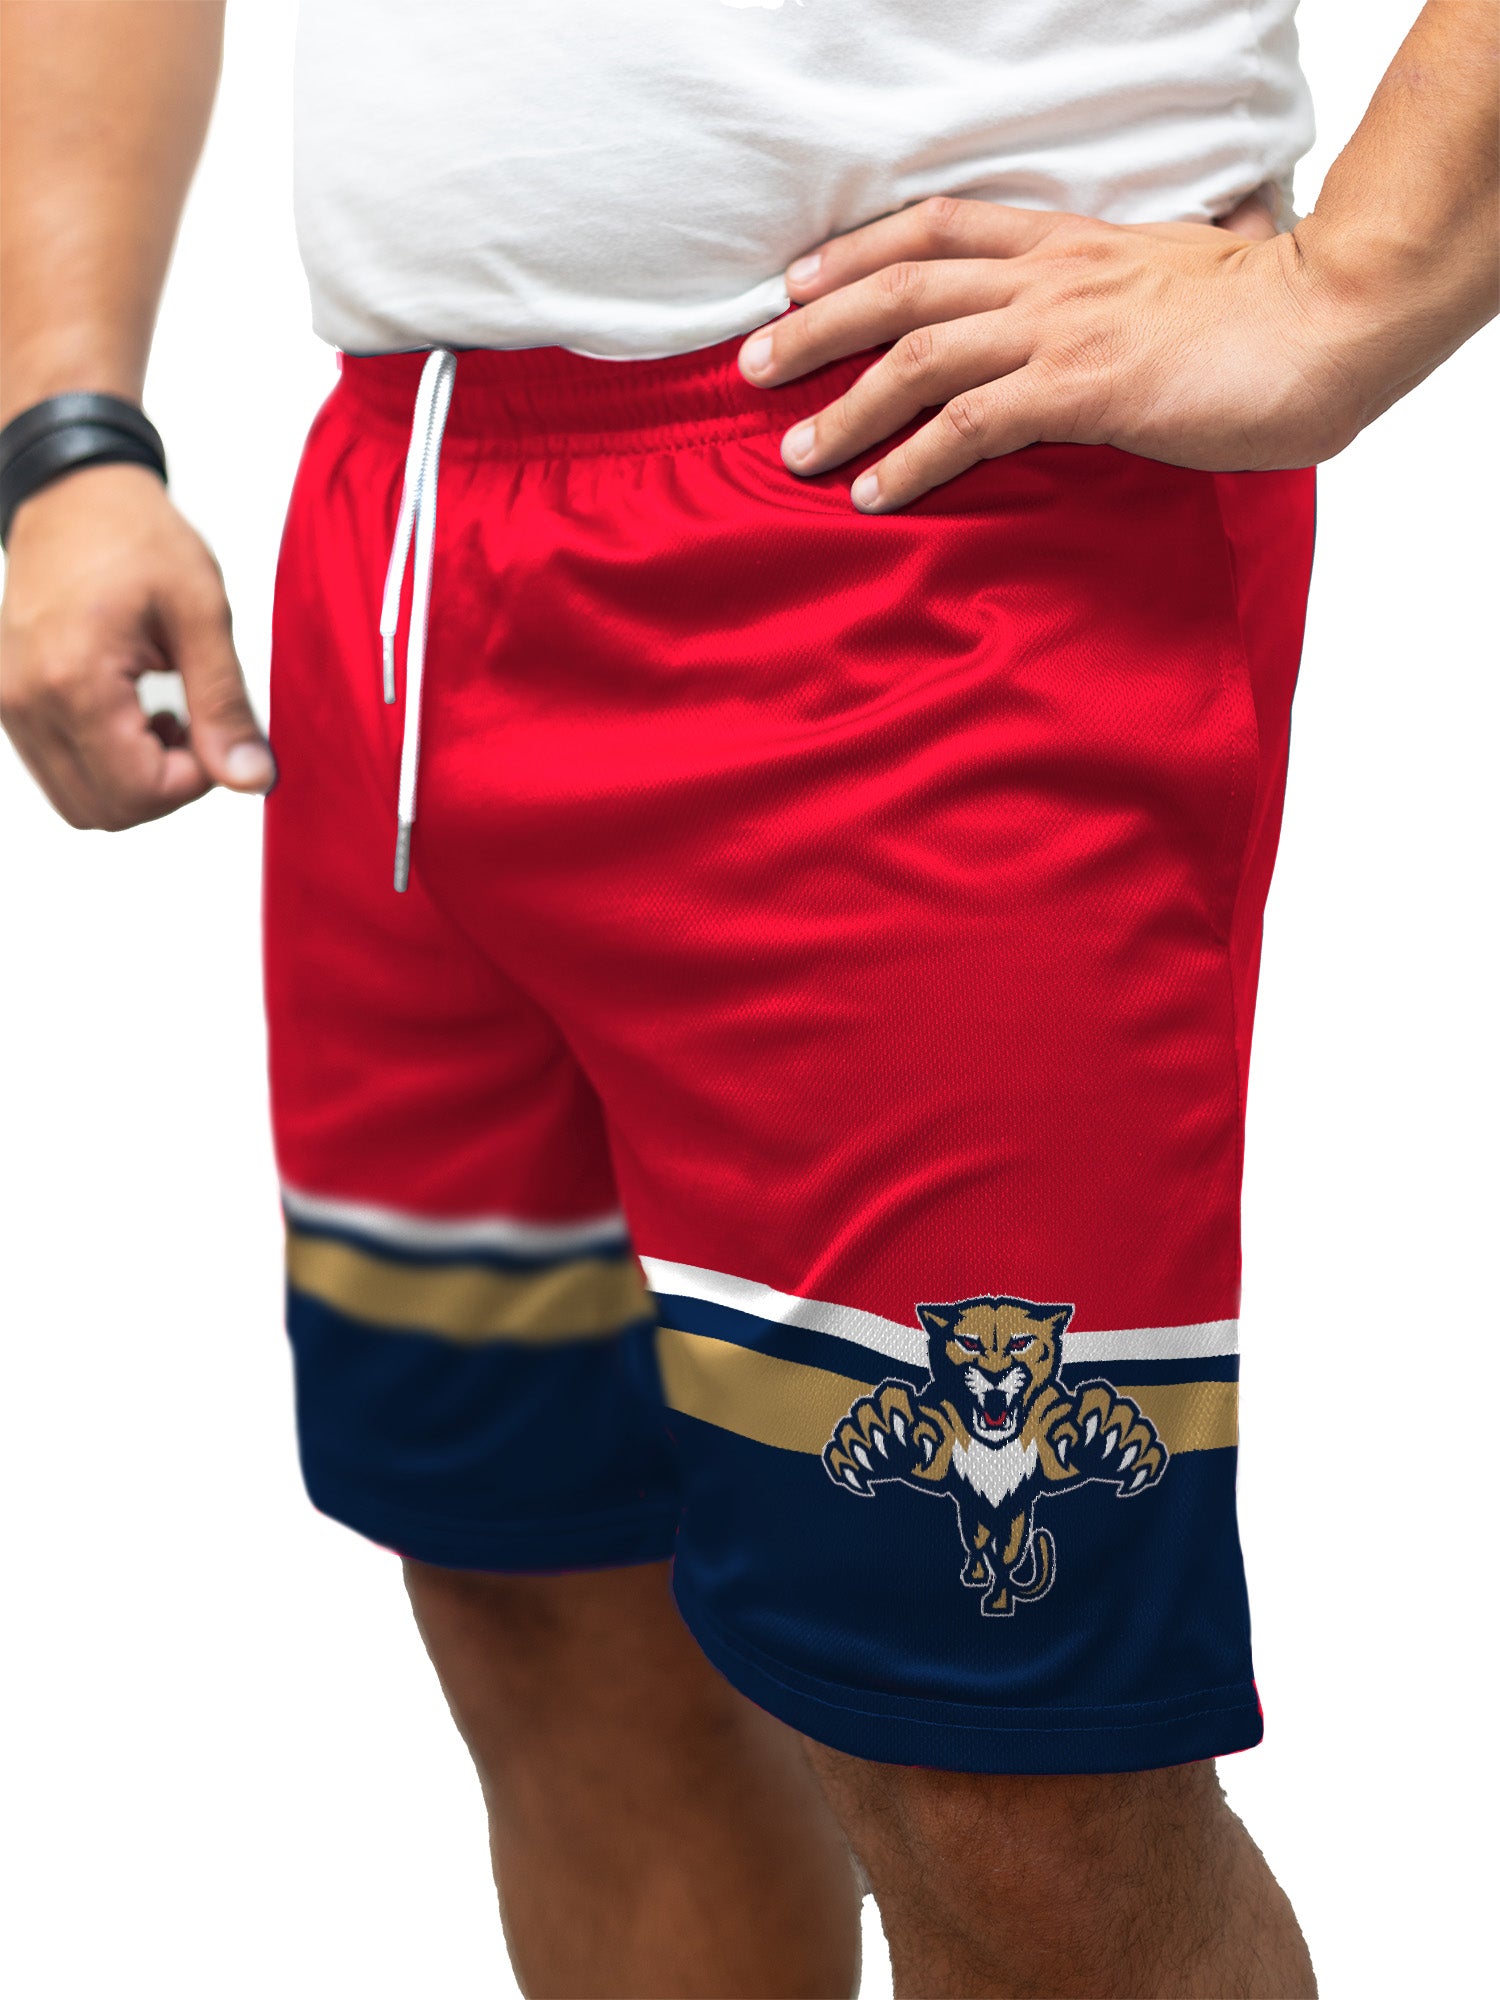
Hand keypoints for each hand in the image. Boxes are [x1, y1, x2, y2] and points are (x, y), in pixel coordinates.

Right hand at [0, 463, 273, 828]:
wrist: (74, 495)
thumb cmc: (137, 538)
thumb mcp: (202, 614)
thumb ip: (225, 704)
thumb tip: (252, 779)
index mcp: (73, 679)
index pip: (137, 791)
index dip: (194, 781)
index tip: (217, 733)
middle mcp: (26, 701)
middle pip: (105, 811)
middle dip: (166, 789)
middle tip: (199, 732)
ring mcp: (9, 705)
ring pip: (79, 803)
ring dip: (135, 784)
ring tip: (166, 723)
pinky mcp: (9, 703)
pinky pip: (58, 773)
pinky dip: (105, 768)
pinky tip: (134, 718)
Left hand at [738, 193, 1371, 509]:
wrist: (1326, 325)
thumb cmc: (1265, 310)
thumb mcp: (1183, 271)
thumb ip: (1142, 271)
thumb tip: (1163, 262)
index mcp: (1067, 242)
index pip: (937, 226)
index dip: (856, 251)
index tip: (797, 280)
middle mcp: (1049, 275)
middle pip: (900, 284)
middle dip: (814, 326)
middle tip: (752, 367)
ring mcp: (1061, 329)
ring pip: (918, 353)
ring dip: (844, 406)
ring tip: (795, 452)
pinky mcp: (1081, 388)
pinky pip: (969, 424)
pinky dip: (909, 461)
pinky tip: (873, 494)